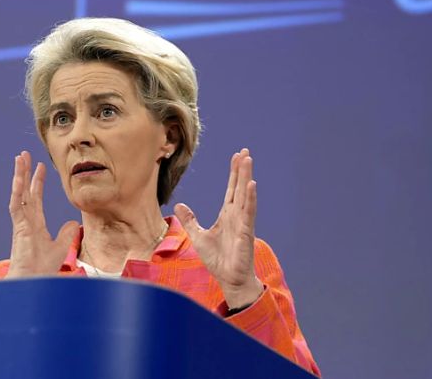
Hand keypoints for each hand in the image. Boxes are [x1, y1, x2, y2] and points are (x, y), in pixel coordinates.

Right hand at [6, 151, 80, 277]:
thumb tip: (74, 223)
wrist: (33, 280)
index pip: (35, 198)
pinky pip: (16, 204)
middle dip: (25, 173)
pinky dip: (17, 190)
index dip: (37, 183)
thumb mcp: (60, 247)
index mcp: (34, 224)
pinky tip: (19, 177)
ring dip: (19, 175)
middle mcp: (26, 220)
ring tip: (20, 158)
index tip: (41, 168)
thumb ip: (66, 234)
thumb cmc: (42, 268)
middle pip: (25, 191)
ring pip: (18, 193)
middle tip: (24, 155)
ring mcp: (21, 222)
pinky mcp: (18, 226)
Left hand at [174, 149, 263, 308]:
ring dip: (246, 178)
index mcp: (227, 215)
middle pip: (239, 187)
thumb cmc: (218, 260)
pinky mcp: (246, 232)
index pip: (230, 189)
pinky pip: (249, 213)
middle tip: (245, 151)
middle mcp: (237, 216)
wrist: (228, 279)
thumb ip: (190, 220)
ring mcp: (243, 223)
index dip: (233, 173)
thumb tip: (179, 205)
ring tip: (248, 161)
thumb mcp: (197, 237)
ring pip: (245, 195)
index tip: (236, 157)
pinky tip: (251, 185)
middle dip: (242, 170)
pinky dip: (250, 199)